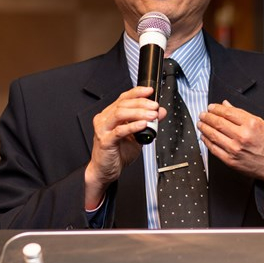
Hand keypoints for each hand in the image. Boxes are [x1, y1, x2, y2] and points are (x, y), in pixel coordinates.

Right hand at [84, 87, 165, 208]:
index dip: (137, 92)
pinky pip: (119, 131)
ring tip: (152, 115)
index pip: (123, 98)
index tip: (150, 91)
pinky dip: (132, 126)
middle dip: (142, 103)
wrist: (105, 171)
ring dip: (138, 113)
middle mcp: (104, 119)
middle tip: (155, 106)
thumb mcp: (137, 136)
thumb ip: (148, 123)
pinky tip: (143, 125)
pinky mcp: (104, 141)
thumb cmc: (118, 153)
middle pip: (123, 104)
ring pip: (120, 114)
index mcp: (110, 115)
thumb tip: (160, 112)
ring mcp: (103, 129)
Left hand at [199, 100, 263, 199]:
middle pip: (218, 122)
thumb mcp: (261, 123)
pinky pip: (214, 149)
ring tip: (201, 123)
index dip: (216, 108)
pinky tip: (205, 136)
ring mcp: (235, 149)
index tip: (211, 107)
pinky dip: (207, 141)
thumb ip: (242, 114)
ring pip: (213, 135)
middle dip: (207, 117)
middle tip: (202, 114)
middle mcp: (242, 136)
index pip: (227, 112)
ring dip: (204, 127)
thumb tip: (227, 105)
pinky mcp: (231, 161)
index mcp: (251, 124)